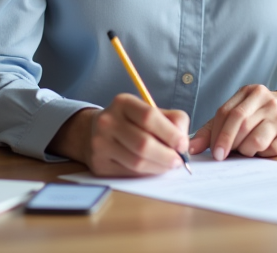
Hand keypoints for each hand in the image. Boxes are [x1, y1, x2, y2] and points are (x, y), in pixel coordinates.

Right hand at [49, 94, 189, 176]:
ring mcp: (100, 143)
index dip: (170, 133)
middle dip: (167, 155)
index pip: (149, 117)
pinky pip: (129, 173)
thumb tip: (183, 143)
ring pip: (137, 162)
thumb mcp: (150, 111)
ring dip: (158, 167)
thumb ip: (173, 121)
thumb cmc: (131, 122)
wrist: (93, 131)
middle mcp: (108, 121)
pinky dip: (146, 174)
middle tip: (178, 161)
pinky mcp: (99, 164)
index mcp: (123, 103)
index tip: (183, 145)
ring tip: (168, 165)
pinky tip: (152, 168)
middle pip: (143, 143)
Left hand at [189, 85, 276, 160]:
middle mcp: (267, 100)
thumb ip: (211, 129)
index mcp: (250, 91)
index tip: (213, 151)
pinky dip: (259, 154)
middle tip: (221, 156)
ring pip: (254, 139)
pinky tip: (260, 149)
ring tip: (244, 149)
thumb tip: (191, 148)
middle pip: (240, 123)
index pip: (227, 112)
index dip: (217, 133)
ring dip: (244, 150)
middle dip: (227, 142)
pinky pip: (268, 149)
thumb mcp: (236, 114)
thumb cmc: (257, 116)